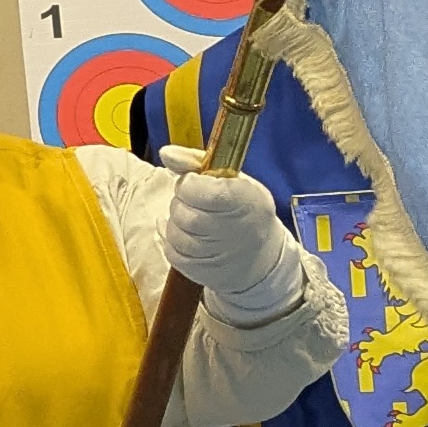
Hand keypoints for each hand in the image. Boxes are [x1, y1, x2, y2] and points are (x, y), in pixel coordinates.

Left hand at [155, 151, 313, 320]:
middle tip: (196, 203)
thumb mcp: (231, 179)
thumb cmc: (244, 210)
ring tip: (195, 219)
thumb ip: (195, 163)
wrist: (261, 257)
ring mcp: (219, 255)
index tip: (196, 183)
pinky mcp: (204, 273)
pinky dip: (174, 243)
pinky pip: (173, 254)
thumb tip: (166, 153)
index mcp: (244, 200)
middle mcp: (234, 230)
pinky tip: (189, 235)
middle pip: (184, 213)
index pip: (197, 189)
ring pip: (175, 234)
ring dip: (177, 224)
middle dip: (182, 204)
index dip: (189, 184)